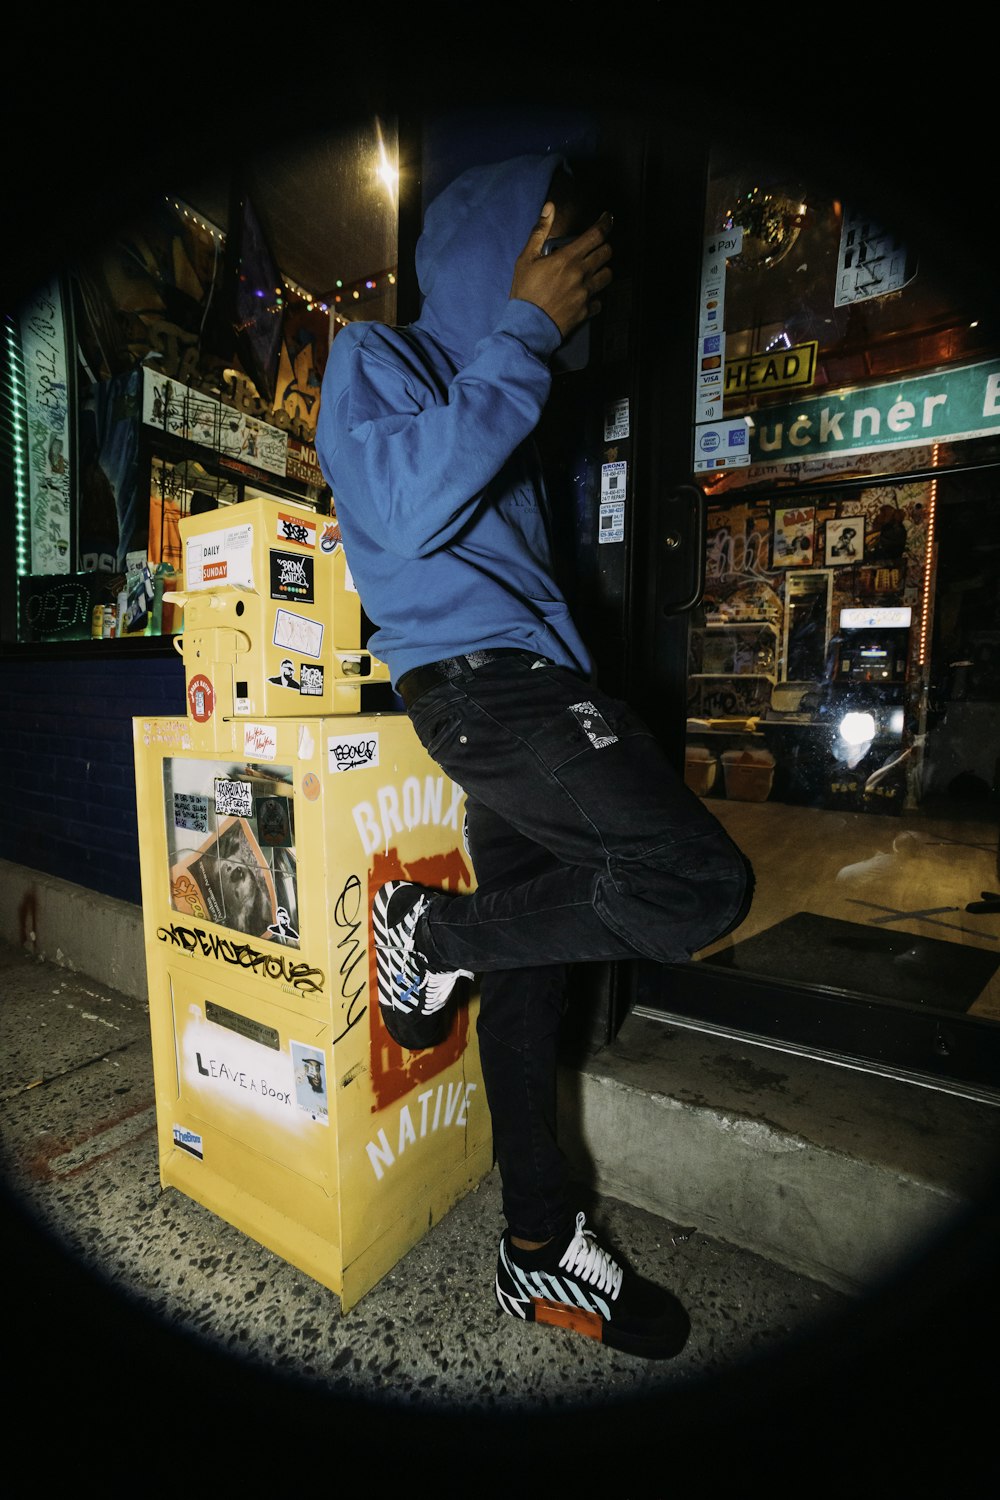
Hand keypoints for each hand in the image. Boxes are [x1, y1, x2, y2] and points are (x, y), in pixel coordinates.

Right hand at [510, 202, 612, 338]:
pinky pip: (600, 300)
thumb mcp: (526, 259)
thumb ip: (540, 232)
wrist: (527, 326)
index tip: (607, 218)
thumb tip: (549, 208)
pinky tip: (585, 294)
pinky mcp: (586, 310)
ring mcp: (586, 293)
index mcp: (568, 258)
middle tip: (595, 247)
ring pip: (608, 275)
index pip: (596, 235)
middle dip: (604, 246)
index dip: (605, 223)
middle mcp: (581, 274)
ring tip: (591, 270)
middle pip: (606, 252)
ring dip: (602, 269)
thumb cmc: (525, 292)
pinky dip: (595, 296)